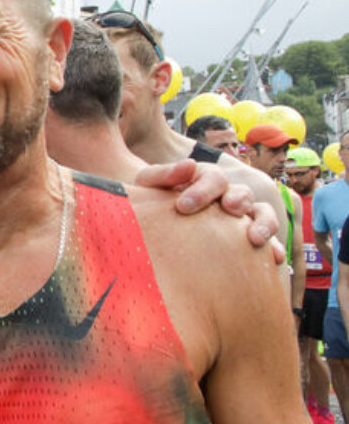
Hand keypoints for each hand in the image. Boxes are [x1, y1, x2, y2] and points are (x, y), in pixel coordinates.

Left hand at [134, 160, 280, 260]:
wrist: (155, 230)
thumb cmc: (153, 204)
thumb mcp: (149, 187)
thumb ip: (162, 175)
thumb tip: (189, 165)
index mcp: (204, 180)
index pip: (213, 177)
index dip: (201, 189)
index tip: (182, 206)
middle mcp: (227, 196)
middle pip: (242, 193)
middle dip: (238, 199)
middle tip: (229, 209)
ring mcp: (241, 218)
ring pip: (262, 213)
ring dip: (263, 223)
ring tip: (254, 238)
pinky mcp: (248, 240)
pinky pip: (269, 242)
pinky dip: (273, 247)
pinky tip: (273, 258)